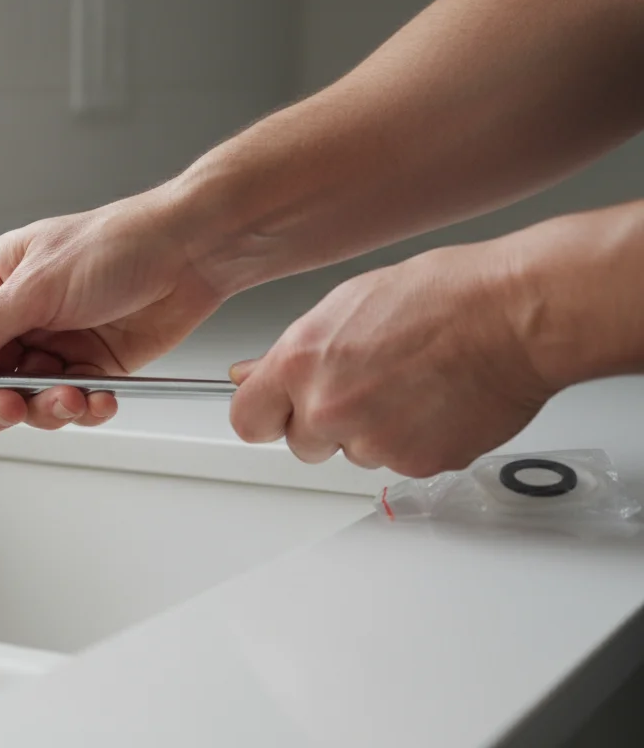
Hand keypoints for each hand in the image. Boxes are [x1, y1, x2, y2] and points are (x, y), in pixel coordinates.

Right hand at [0, 185, 227, 432]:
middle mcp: (20, 316)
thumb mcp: (35, 288)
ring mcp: (56, 343)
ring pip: (28, 399)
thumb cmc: (117, 245)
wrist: (190, 253)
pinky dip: (84, 407)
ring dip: (48, 407)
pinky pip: (72, 402)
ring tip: (73, 396)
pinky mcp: (92, 365)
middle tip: (13, 406)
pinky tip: (99, 397)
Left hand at [227, 241, 556, 477]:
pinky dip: (415, 441)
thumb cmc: (441, 296)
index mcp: (300, 363)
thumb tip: (251, 373)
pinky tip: (435, 401)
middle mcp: (328, 408)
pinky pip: (400, 464)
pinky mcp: (416, 464)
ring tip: (411, 383)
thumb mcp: (344, 304)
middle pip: (301, 443)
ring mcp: (372, 442)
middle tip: (367, 385)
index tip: (277, 412)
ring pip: (354, 453)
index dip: (267, 414)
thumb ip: (292, 351)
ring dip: (373, 431)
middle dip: (325, 423)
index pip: (248, 419)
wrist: (513, 315)